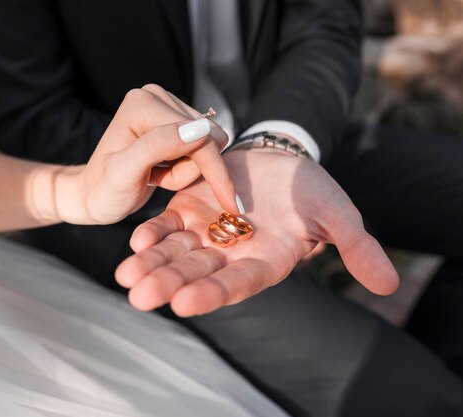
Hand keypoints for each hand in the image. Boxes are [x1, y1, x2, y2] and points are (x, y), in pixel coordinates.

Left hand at [56, 84, 242, 224]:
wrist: (93, 194)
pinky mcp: (174, 118)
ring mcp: (166, 105)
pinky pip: (204, 145)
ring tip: (157, 176)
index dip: (215, 171)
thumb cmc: (104, 190)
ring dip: (188, 170)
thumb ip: (158, 147)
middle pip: (208, 137)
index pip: (198, 136)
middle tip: (159, 180)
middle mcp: (156, 96)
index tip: (233, 204)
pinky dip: (187, 167)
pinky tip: (161, 170)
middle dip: (191, 169)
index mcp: (142, 104)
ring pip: (210, 143)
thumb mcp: (125, 173)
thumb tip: (200, 129)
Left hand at [115, 149, 399, 316]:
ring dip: (150, 265)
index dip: (214, 293)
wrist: (277, 159)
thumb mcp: (335, 213)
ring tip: (125, 275)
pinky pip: (166, 226)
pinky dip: (151, 233)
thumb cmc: (309, 189)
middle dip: (169, 284)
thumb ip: (355, 245)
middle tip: (140, 296)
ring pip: (175, 254)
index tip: (185, 303)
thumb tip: (389, 284)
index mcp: (264, 261)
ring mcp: (205, 235)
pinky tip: (134, 241)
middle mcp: (229, 255)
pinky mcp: (186, 211)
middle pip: (197, 274)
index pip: (238, 282)